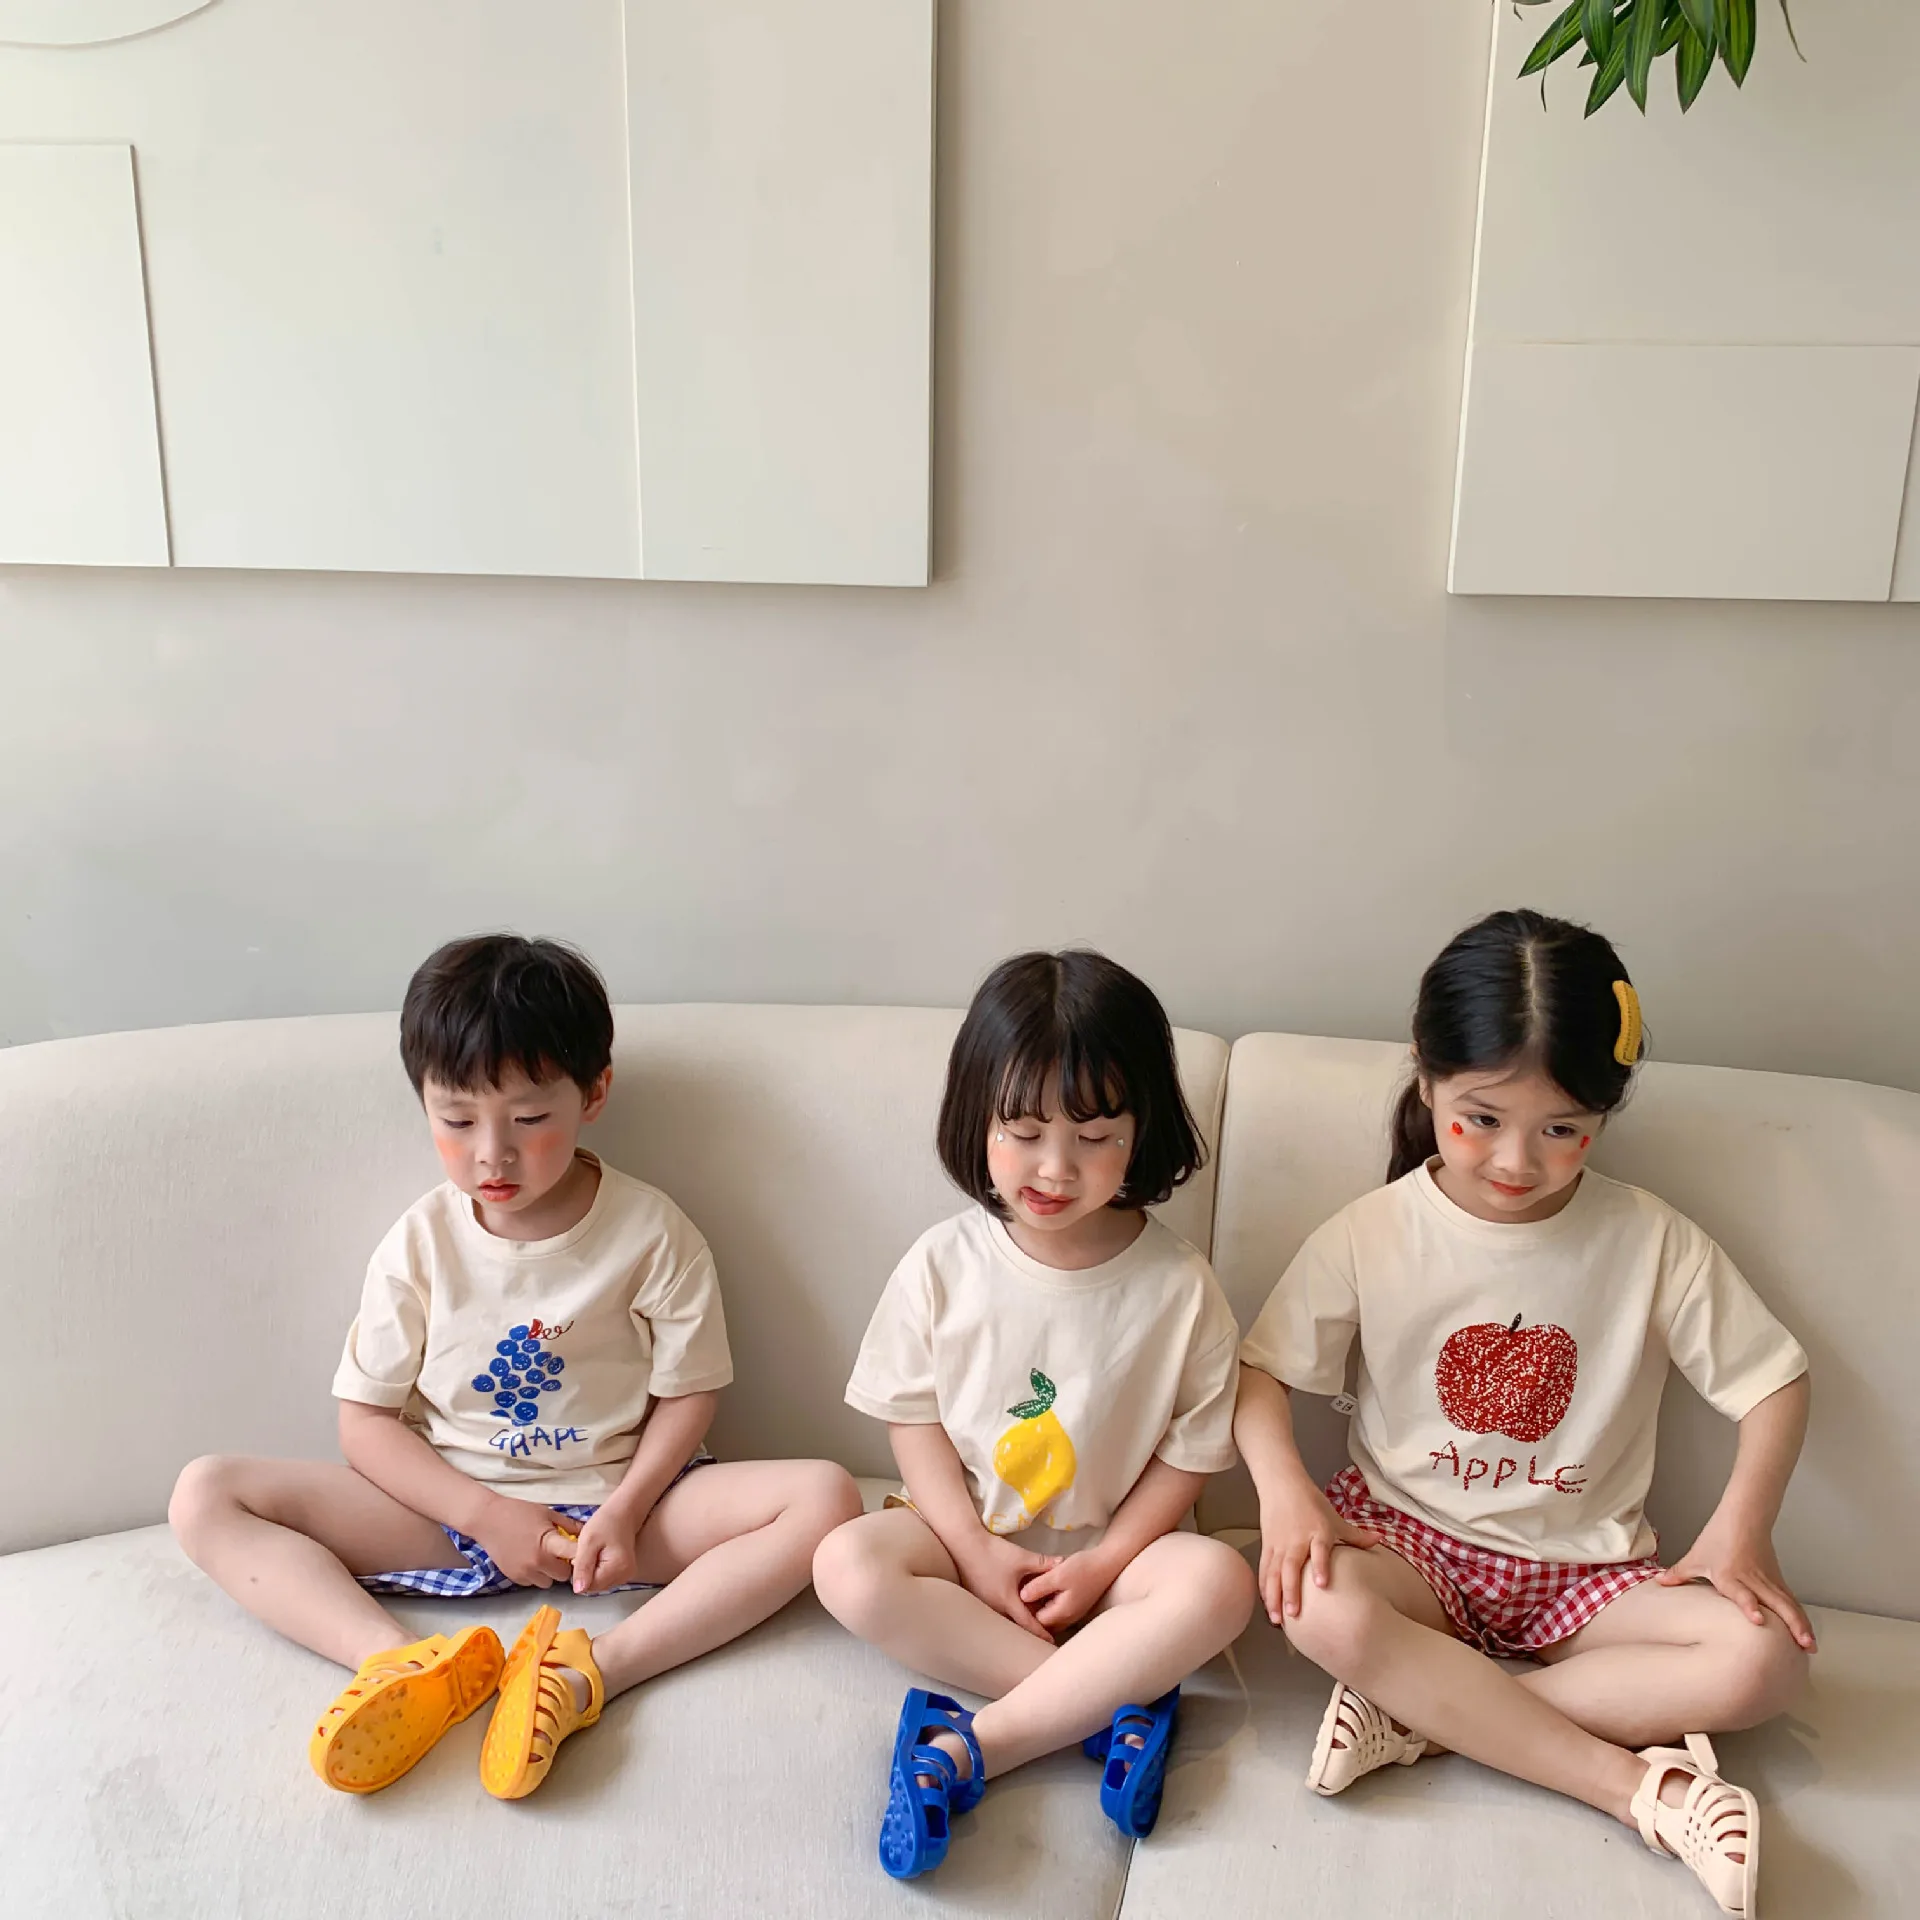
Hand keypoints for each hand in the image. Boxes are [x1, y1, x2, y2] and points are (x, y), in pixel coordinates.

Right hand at [470, 1497, 579, 1588]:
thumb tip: (586, 1532)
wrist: (487, 1519)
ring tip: (543, 1556)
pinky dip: (535, 1574)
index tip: (582, 1550)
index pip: (573, 1556)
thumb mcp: (547, 1513)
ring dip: (549, 1573)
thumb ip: (568, 1525)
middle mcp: (536, 1562)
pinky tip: (530, 1559)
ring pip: (547, 1582)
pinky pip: (532, 1582)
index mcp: (547, 1543)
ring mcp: (523, 1572)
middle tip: (559, 1553)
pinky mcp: (513, 1578)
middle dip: (564, 1566)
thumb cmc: (518, 1512)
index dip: (580, 1554)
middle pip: (563, 1576)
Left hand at [568, 1504, 645, 1595]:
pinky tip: (600, 1556)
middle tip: (588, 1552)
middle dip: (587, 1573)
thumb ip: (582, 1567)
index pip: (590, 1586)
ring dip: (592, 1572)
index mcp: (618, 1568)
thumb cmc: (605, 1523)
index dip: (580, 1573)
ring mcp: (627, 1576)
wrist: (623, 1513)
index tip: (582, 1555)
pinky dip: (599, 1570)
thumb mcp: (588, 1542)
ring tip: (595, 1552)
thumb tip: (578, 1590)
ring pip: (599, 1584)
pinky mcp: (625, 1573)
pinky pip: (605, 1579)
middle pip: (595, 1587)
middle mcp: (625, 1576)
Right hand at [954, 1532, 1060, 1641]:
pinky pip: (996, 1608)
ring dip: (1018, 1615)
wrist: (965, 1544)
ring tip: (1031, 1614)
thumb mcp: (1022, 1557)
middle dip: (1030, 1625)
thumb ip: (1044, 1563)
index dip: (1041, 1633)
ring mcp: (984, 1603)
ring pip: (1005, 1615)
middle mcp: (995, 1607)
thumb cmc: (993, 1553)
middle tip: (1045, 1628)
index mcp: (1007, 1601)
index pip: (1027, 1624)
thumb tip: (1063, 1563)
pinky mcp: (977, 1595)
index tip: (1051, 1642)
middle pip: (1016, 1623)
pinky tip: (1013, 1598)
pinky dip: (1007, 1607)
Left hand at [1018, 1548, 1117, 1631]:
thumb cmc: (1083, 1568)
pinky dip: (1049, 1601)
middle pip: (1044, 1621)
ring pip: (1051, 1615)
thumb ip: (1038, 1587)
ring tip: (1032, 1588)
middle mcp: (1068, 1618)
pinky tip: (1045, 1586)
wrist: (1108, 1562)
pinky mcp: (1076, 1605)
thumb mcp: (1057, 1575)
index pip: (1036, 1621)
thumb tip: (1021, 1597)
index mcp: (1063, 1613)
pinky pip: (1058, 1609)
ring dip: (1041, 1605)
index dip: (1026, 1609)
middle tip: (1022, 1592)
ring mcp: (1074, 1613)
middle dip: (1032, 1610)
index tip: (1017, 1594)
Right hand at [1257, 1480, 1380, 1622]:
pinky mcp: (1267, 1545)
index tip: (1321, 1584)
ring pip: (1274, 1572)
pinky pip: (1265, 1569)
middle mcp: (1296, 1540)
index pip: (1319, 1550)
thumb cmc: (1310, 1501)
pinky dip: (1264, 1587)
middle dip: (1290, 1591)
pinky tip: (1266, 1603)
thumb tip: (1379, 1541)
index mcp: (1317, 1531)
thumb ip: (1354, 1535)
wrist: (1281, 1483)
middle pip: (1291, 1567)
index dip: (1320, 1566)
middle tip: (1293, 1613)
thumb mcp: (1334, 1517)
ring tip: (1276, 1618)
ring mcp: (1279, 1544)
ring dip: (1274, 1595)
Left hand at [1658, 1520, 1817, 1651]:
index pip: (1741, 1592)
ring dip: (1801, 1624)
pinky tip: (1808, 1634)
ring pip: (1788, 1604)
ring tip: (1810, 1646)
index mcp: (1729, 1575)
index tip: (1757, 1620)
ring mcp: (1768, 1581)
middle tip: (1802, 1644)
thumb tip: (1658, 1583)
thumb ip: (1680, 1574)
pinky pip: (1791, 1601)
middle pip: (1775, 1602)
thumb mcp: (1696, 1556)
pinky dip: (1801, 1617)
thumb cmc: (1718, 1537)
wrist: (1743, 1518)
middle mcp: (1752, 1580)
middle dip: (1790, 1624)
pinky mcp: (1778, 1581)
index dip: (1749, 1605)